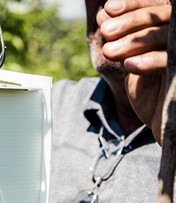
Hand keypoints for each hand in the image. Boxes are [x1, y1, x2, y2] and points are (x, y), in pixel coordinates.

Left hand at [99, 0, 170, 141]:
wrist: (163, 120)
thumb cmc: (148, 86)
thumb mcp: (130, 58)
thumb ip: (119, 36)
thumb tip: (103, 14)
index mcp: (172, 27)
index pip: (156, 6)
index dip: (134, 4)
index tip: (109, 8)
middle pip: (163, 15)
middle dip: (131, 20)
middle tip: (106, 31)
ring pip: (167, 34)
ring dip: (135, 40)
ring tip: (109, 52)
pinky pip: (171, 59)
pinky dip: (150, 60)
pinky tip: (128, 66)